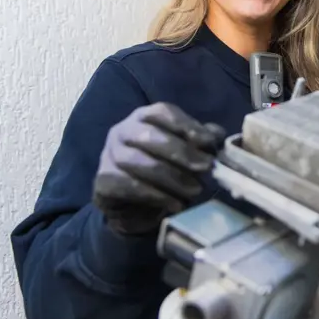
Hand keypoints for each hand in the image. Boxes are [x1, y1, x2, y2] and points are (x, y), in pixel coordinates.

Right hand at [92, 102, 225, 234]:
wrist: (136, 206)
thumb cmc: (166, 169)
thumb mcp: (186, 151)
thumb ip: (202, 140)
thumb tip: (216, 135)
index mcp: (144, 117)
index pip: (163, 113)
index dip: (187, 125)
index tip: (208, 142)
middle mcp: (123, 131)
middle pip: (152, 136)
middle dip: (183, 153)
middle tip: (206, 168)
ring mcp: (109, 155)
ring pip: (140, 162)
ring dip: (172, 178)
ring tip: (195, 190)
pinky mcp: (102, 181)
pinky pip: (129, 186)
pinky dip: (156, 196)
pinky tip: (176, 204)